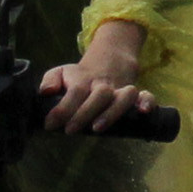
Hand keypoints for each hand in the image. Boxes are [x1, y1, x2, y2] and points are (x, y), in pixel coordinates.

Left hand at [38, 20, 157, 134]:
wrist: (108, 61)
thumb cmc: (79, 76)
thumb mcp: (61, 72)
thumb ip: (50, 81)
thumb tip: (45, 93)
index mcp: (83, 80)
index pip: (73, 93)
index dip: (61, 110)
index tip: (50, 125)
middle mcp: (103, 85)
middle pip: (98, 96)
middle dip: (84, 114)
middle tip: (70, 130)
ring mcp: (120, 89)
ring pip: (123, 96)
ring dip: (113, 112)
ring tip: (98, 129)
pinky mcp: (134, 95)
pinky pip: (147, 95)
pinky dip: (147, 102)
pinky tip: (143, 113)